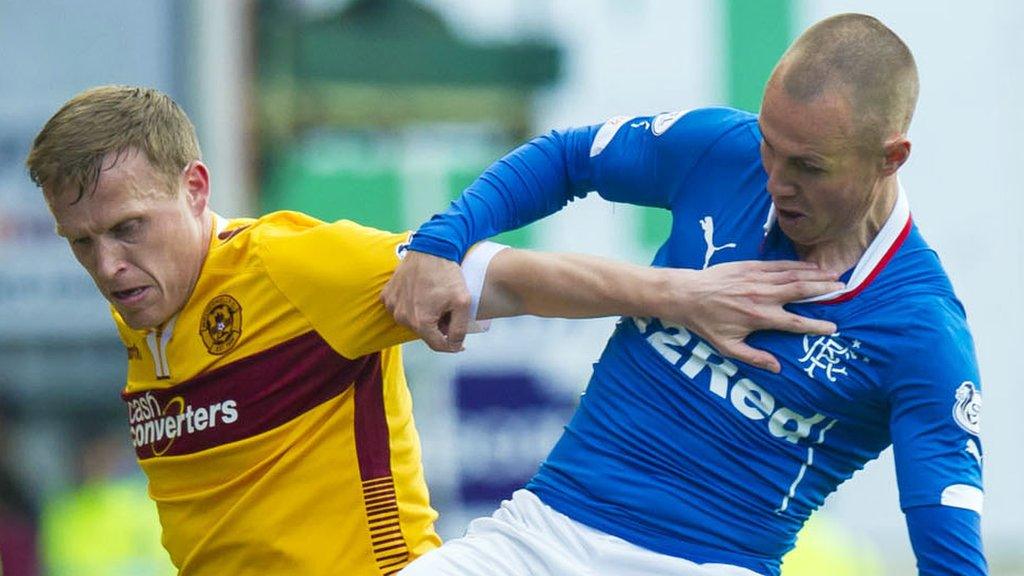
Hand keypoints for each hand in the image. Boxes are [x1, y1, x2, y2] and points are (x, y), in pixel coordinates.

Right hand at [382, 251, 470, 351]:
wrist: (430, 248)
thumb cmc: (447, 274)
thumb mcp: (463, 302)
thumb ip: (459, 329)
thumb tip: (455, 345)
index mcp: (420, 322)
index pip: (437, 345)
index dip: (452, 345)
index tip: (460, 341)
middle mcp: (402, 317)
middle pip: (424, 333)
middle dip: (438, 327)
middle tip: (448, 311)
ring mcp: (392, 306)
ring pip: (412, 321)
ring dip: (424, 316)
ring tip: (435, 300)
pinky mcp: (387, 295)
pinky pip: (401, 308)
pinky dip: (411, 305)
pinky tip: (422, 293)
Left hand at [660, 261, 842, 372]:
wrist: (686, 294)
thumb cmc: (706, 323)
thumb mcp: (727, 346)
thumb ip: (754, 357)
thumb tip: (777, 367)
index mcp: (759, 317)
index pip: (795, 323)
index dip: (816, 326)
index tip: (832, 327)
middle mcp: (762, 296)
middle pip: (801, 291)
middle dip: (824, 290)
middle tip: (843, 290)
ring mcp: (757, 279)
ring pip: (793, 275)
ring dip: (815, 275)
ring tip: (835, 276)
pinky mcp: (751, 266)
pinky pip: (779, 265)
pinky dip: (797, 265)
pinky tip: (810, 266)